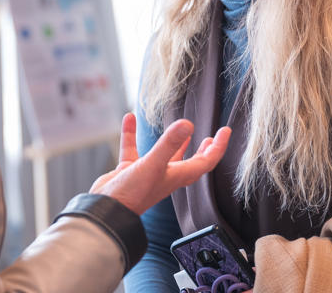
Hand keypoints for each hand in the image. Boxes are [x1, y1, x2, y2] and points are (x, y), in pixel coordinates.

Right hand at [90, 113, 230, 215]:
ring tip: (181, 128)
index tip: (225, 131)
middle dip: (202, 151)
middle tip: (212, 138)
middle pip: (190, 163)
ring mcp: (147, 174)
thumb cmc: (132, 194)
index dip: (218, 147)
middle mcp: (165, 176)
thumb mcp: (152, 164)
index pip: (205, 162)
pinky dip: (132, 134)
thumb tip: (187, 123)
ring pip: (164, 156)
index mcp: (176, 176)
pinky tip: (129, 119)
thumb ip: (168, 143)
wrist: (106, 211)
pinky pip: (133, 149)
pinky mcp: (129, 171)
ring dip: (174, 143)